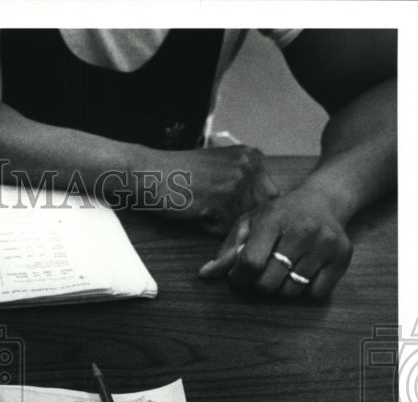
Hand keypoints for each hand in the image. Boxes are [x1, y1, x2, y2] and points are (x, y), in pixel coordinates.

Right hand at [153, 145, 279, 234]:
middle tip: (218, 220)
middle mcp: (249, 165)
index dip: (251, 211)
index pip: (269, 196)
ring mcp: (237, 181)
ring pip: (245, 221)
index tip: (231, 216)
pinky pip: (227, 228)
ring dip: (226, 226)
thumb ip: (241, 183)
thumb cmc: (177, 175)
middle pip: (262, 210)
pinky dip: (212, 229)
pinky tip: (198, 216)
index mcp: (251, 156)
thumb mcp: (218, 169)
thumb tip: (259, 216)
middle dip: (242, 221)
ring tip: (206, 216)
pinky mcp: (222, 198)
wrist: (148, 171)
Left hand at [198, 186, 352, 298]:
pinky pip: (316, 293)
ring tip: (283, 271)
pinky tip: (302, 272)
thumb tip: (204, 275)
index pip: (250, 263)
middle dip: (258, 285)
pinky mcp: (342, 257)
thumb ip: (227, 250)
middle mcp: (302, 231)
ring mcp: (325, 244)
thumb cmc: (278, 215)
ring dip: (281, 289)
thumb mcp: (249, 223)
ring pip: (292, 292)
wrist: (323, 200)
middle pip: (269, 283)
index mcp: (274, 221)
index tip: (238, 278)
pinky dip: (306, 291)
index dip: (238, 278)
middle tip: (262, 274)